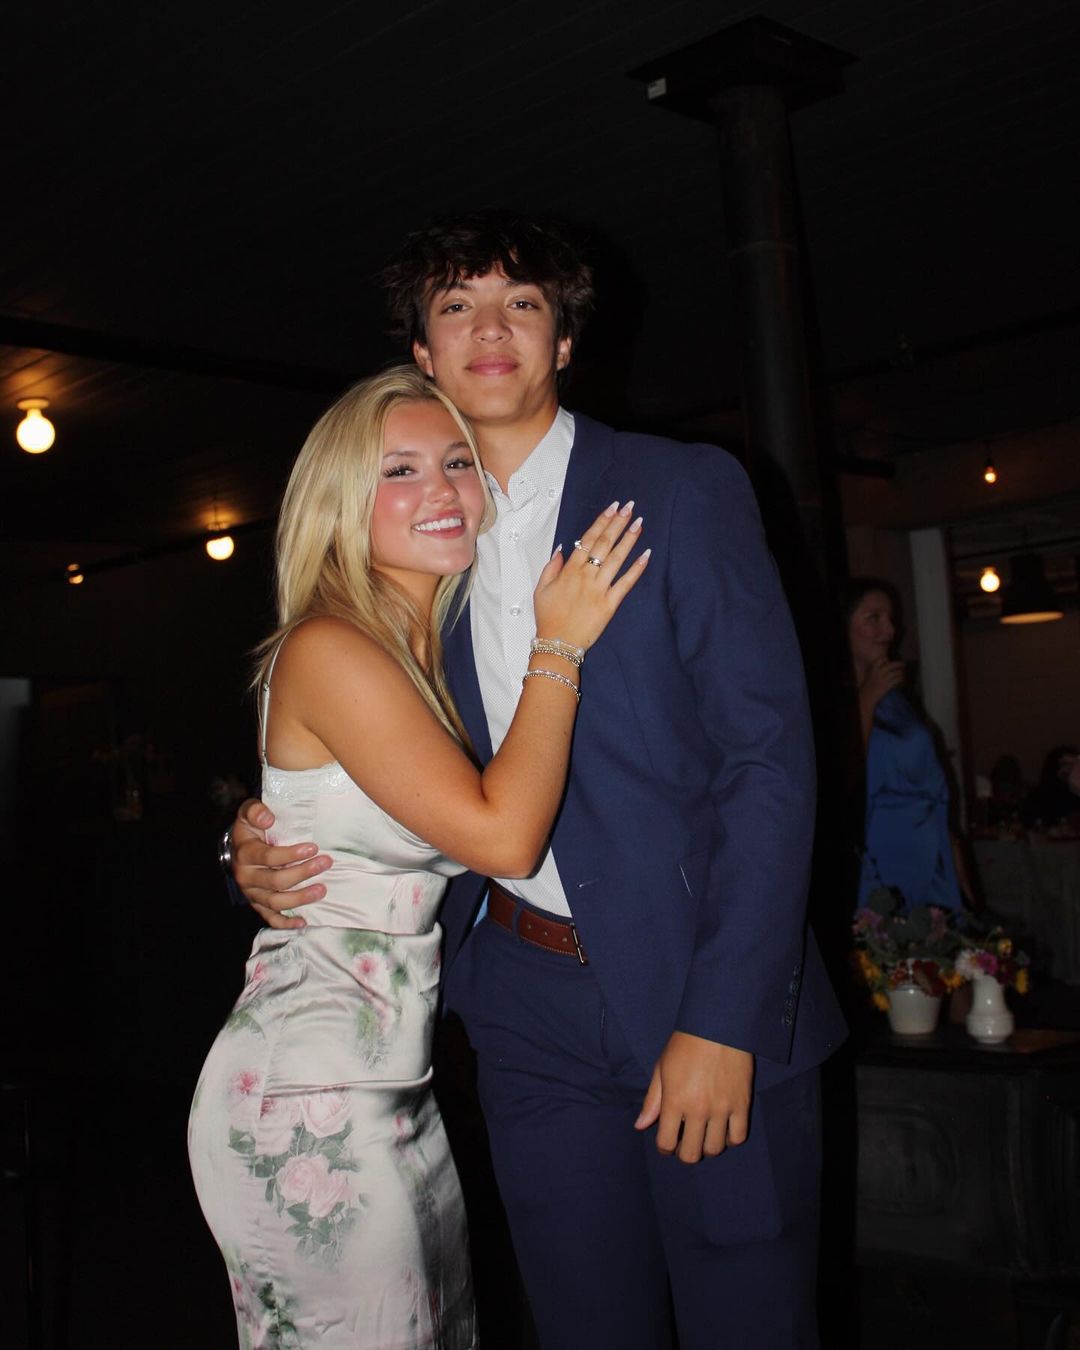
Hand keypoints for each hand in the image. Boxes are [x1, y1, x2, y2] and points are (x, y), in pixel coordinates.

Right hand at [231, 797, 331, 929]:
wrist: (237, 847)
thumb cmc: (250, 829)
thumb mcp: (248, 813)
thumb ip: (255, 810)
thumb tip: (268, 818)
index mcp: (245, 854)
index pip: (268, 857)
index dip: (291, 854)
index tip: (313, 848)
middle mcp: (247, 877)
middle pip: (276, 881)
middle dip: (303, 873)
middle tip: (326, 863)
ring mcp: (252, 893)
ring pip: (275, 902)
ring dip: (300, 898)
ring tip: (322, 890)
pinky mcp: (257, 904)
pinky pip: (270, 918)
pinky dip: (285, 923)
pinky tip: (303, 922)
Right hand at [533, 500, 647, 650]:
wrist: (557, 643)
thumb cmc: (548, 616)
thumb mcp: (541, 589)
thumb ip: (551, 567)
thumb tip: (562, 547)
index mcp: (569, 570)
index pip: (588, 539)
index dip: (601, 522)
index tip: (612, 508)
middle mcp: (585, 576)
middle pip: (604, 544)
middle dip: (618, 523)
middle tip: (630, 507)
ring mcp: (599, 589)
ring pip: (616, 559)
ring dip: (629, 540)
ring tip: (639, 523)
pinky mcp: (610, 604)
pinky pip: (625, 583)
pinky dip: (636, 569)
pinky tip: (646, 555)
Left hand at [634, 1031, 752, 1163]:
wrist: (718, 1026)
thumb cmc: (685, 1044)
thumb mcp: (662, 1069)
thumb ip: (653, 1101)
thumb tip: (641, 1126)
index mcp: (675, 1101)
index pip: (667, 1143)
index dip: (664, 1149)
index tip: (667, 1145)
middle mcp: (698, 1109)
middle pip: (691, 1154)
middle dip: (685, 1153)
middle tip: (685, 1143)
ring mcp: (722, 1108)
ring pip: (715, 1149)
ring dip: (707, 1147)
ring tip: (704, 1136)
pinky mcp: (742, 1104)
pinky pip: (738, 1137)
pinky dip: (730, 1140)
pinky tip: (723, 1131)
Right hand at [859, 656, 903, 711]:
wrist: (866, 699)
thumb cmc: (867, 689)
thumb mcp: (868, 678)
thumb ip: (875, 672)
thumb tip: (884, 667)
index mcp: (872, 671)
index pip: (880, 660)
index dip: (886, 659)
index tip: (890, 661)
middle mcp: (878, 674)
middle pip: (890, 665)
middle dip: (898, 664)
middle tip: (904, 664)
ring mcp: (882, 680)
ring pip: (895, 673)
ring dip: (901, 673)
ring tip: (903, 674)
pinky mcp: (887, 687)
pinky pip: (897, 681)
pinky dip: (901, 680)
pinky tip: (902, 682)